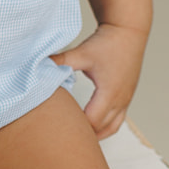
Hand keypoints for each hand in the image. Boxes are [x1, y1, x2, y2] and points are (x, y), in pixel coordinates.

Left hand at [51, 22, 147, 139]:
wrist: (129, 31)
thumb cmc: (107, 42)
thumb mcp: (82, 52)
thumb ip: (61, 61)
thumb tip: (39, 65)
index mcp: (109, 93)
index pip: (92, 121)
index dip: (76, 127)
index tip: (58, 127)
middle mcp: (120, 100)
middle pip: (101, 129)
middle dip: (84, 134)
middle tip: (62, 136)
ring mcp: (126, 99)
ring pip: (112, 128)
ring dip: (96, 133)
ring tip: (76, 136)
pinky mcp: (127, 96)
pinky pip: (118, 120)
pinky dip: (105, 126)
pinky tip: (91, 125)